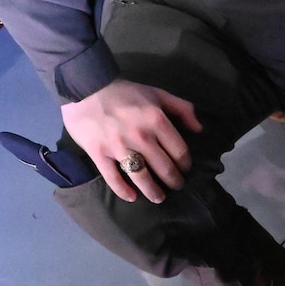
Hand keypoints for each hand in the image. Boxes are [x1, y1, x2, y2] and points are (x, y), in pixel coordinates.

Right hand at [60, 81, 201, 203]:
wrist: (85, 87)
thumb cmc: (124, 92)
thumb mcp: (157, 93)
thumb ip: (182, 108)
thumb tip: (199, 129)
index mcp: (157, 121)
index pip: (179, 152)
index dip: (185, 164)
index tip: (185, 169)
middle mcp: (141, 136)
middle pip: (164, 168)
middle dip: (174, 181)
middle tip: (176, 185)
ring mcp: (118, 146)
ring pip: (141, 176)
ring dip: (153, 191)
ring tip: (159, 198)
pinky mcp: (99, 153)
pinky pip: (113, 177)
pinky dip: (123, 190)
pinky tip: (132, 197)